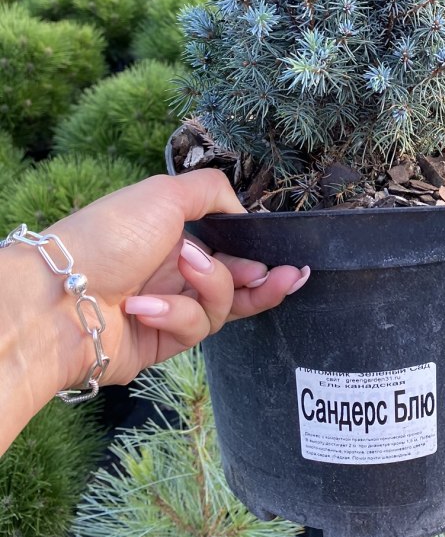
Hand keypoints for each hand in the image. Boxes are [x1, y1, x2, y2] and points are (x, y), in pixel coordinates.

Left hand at [49, 170, 309, 390]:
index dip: (262, 255)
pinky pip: (191, 330)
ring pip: (221, 307)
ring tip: (187, 269)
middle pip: (238, 284)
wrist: (59, 296)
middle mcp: (174, 272)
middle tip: (284, 276)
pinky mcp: (160, 344)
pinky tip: (145, 306)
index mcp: (175, 234)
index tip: (292, 260)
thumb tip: (244, 212)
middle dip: (263, 281)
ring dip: (211, 286)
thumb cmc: (109, 236)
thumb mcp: (165, 194)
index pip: (232, 247)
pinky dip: (174, 314)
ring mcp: (169, 309)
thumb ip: (214, 191)